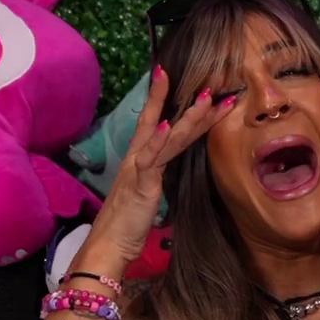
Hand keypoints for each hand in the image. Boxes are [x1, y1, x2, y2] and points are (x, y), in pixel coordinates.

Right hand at [84, 66, 235, 266]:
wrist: (109, 245)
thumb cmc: (128, 223)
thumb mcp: (147, 194)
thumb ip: (156, 175)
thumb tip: (168, 165)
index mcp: (140, 159)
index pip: (154, 122)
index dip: (162, 98)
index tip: (172, 74)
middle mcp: (138, 158)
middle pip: (163, 122)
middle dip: (185, 102)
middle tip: (211, 84)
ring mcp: (139, 169)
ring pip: (167, 137)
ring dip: (187, 117)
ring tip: (206, 98)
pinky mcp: (141, 185)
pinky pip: (152, 159)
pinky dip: (159, 141)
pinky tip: (168, 125)